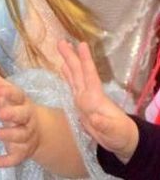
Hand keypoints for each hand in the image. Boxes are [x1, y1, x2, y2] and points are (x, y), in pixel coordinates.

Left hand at [0, 67, 39, 167]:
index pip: (17, 95)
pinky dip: (6, 161)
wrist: (38, 129)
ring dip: (10, 136)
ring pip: (21, 136)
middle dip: (13, 114)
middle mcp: (26, 118)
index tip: (0, 90)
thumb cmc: (15, 105)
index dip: (10, 93)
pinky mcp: (22, 151)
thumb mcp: (3, 92)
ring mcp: (26, 135)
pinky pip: (16, 158)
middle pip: (23, 116)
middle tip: (0, 113)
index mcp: (21, 101)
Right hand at [57, 41, 138, 162]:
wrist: (119, 140)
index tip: (81, 45)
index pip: (89, 75)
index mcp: (96, 98)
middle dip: (71, 57)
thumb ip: (104, 125)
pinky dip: (66, 75)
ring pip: (74, 76)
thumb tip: (94, 118)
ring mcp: (84, 98)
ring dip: (68, 62)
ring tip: (62, 47)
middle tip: (61, 41)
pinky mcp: (79, 103)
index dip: (85, 61)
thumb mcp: (114, 132)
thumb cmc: (119, 135)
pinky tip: (62, 67)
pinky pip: (71, 86)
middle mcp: (88, 94)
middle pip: (79, 72)